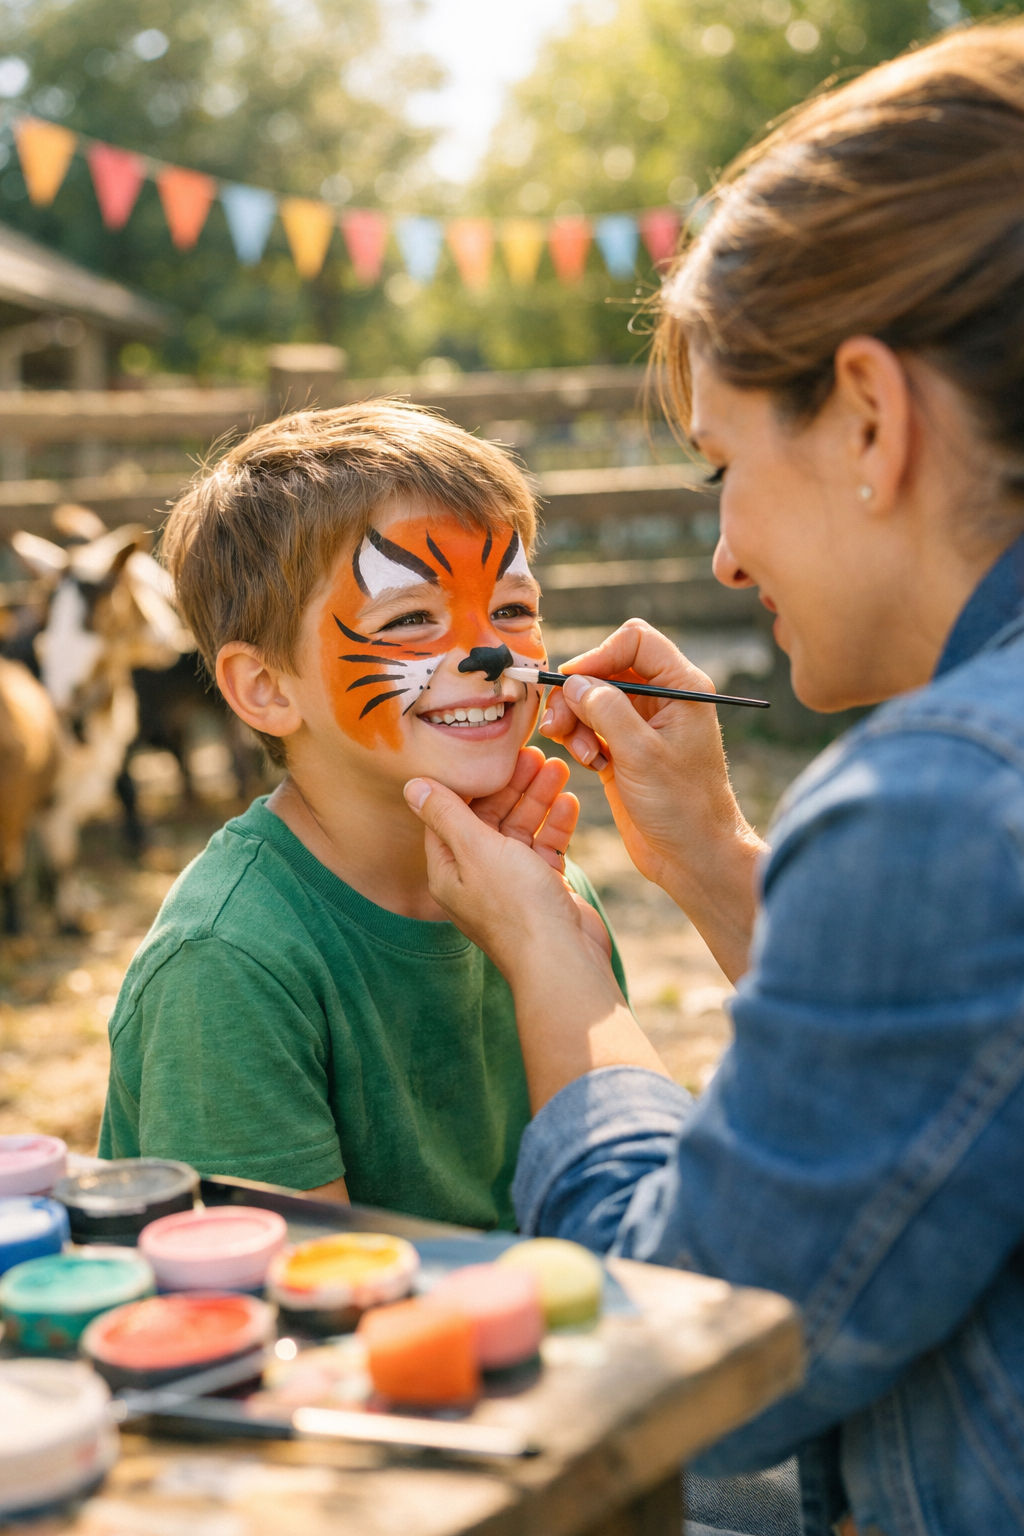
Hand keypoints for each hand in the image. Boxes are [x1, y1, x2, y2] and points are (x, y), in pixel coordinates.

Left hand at [406, 762, 606, 976]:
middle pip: (490, 819)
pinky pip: (545, 848)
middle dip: (512, 786)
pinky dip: (556, 825)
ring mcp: (511, 884)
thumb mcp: (475, 849)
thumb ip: (446, 813)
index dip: (472, 783)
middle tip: (534, 755)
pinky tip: (569, 802)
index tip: (492, 755)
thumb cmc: (516, 906)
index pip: (451, 814)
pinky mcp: (542, 890)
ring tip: (558, 768)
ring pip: (521, 830)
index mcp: (449, 870)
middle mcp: (476, 877)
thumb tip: (412, 786)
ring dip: (538, 799)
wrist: (563, 959)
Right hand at [539, 619, 764, 980]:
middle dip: (579, 693)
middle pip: (606, 668)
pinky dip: (580, 740)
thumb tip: (574, 683)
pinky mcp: (623, 749)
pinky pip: (589, 726)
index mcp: (682, 688)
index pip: (635, 641)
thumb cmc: (682, 806)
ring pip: (592, 698)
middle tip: (560, 723)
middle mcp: (662, 700)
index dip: (599, 655)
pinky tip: (591, 764)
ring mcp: (641, 725)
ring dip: (575, 719)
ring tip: (582, 751)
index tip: (573, 684)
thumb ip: (606, 709)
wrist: (693, 857)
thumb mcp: (641, 753)